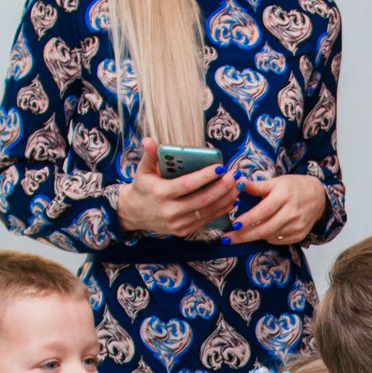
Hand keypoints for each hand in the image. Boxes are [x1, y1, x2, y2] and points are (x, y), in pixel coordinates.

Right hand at [116, 156, 236, 237]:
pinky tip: (231, 200)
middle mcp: (170, 211)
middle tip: (235, 175)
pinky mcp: (183, 231)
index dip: (205, 177)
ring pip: (207, 211)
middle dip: (222, 187)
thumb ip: (149, 155)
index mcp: (161, 193)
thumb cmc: (142, 187)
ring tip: (238, 185)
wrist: (133, 213)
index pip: (187, 185)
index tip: (220, 167)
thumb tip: (149, 140)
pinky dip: (221, 210)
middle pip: (203, 200)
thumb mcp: (142, 170)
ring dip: (226, 199)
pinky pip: (206, 220)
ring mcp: (177, 224)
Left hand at [226, 173, 325, 245]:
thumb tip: (237, 182)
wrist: (318, 196)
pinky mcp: (300, 235)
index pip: (264, 210)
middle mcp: (292, 212)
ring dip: (254, 236)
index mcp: (284, 195)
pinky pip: (278, 241)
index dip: (248, 219)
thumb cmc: (294, 187)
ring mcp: (297, 225)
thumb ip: (256, 186)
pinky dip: (267, 238)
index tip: (234, 224)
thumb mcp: (276, 182)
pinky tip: (262, 232)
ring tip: (243, 232)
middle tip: (228, 238)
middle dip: (244, 235)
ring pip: (270, 236)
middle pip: (265, 228)